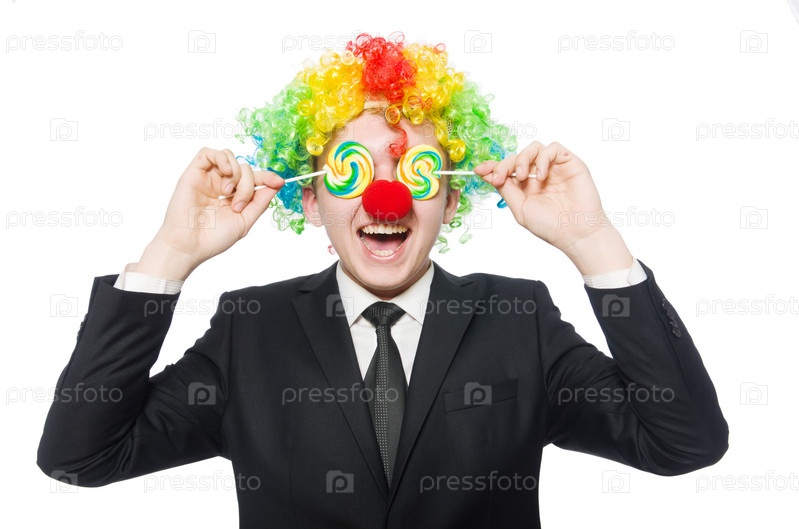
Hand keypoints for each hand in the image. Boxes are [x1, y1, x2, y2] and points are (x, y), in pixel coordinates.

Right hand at [136, 148, 284, 279]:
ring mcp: (207, 178)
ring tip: (226, 192)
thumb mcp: (245, 220)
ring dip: (235, 173)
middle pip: (244, 168)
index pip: (253, 179)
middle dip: (247, 185)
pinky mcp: (193, 174)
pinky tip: (224, 174)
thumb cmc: (213, 238)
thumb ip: (260, 202)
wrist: (189, 246)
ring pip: (229, 157)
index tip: (279, 181)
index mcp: (233, 197)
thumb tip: (277, 184)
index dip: (267, 177)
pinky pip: (208, 153)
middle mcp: (220, 185)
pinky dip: (222, 158)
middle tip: (238, 205)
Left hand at [475, 141, 632, 274]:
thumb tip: (488, 174)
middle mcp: (539, 175)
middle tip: (501, 177)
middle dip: (505, 165)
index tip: (479, 170)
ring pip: (534, 148)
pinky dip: (543, 158)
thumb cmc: (550, 226)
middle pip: (517, 157)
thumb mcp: (520, 209)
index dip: (492, 167)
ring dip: (523, 159)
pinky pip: (553, 148)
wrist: (576, 232)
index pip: (506, 169)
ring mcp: (554, 168)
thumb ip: (506, 190)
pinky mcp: (569, 163)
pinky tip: (541, 176)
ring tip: (523, 176)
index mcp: (525, 187)